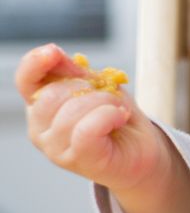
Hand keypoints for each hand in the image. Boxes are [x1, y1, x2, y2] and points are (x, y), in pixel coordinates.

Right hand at [15, 44, 167, 192]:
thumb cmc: (115, 115)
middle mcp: (40, 129)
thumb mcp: (96, 85)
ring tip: (118, 110)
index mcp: (41, 105)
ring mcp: (55, 149)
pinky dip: (110, 116)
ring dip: (106, 101)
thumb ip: (73, 71)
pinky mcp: (79, 160)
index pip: (26, 80)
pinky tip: (120, 118)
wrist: (141, 148)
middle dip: (89, 87)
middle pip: (53, 94)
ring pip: (73, 110)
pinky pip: (88, 130)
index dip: (35, 62)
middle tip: (109, 97)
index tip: (54, 51)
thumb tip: (53, 53)